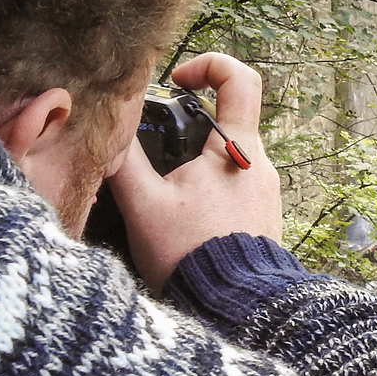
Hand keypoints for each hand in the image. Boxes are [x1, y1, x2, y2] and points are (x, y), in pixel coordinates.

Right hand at [107, 53, 282, 291]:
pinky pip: (236, 189)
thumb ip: (125, 159)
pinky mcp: (265, 219)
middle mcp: (260, 165)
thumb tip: (110, 127)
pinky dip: (210, 193)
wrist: (235, 310)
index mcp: (236, 149)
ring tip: (168, 199)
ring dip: (196, 168)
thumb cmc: (190, 256)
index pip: (239, 79)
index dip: (208, 66)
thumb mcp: (143, 206)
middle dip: (188, 132)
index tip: (177, 84)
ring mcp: (267, 193)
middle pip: (226, 123)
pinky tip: (186, 222)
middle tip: (159, 158)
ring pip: (229, 160)